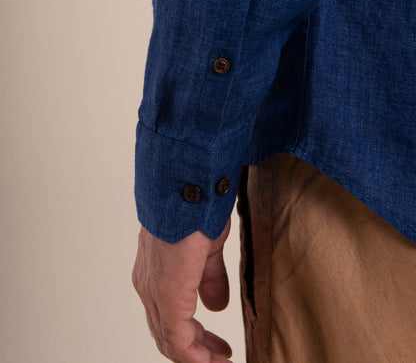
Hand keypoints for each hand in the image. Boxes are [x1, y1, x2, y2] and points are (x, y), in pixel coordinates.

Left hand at [131, 218, 232, 361]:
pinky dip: (195, 354)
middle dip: (198, 349)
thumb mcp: (207, 249)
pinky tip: (213, 360)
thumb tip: (216, 306)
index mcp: (156, 273)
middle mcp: (148, 285)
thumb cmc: (197, 208)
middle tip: (221, 357)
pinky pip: (176, 338)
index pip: (169, 316)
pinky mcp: (167, 293)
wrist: (189, 186)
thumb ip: (209, 278)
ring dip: (198, 355)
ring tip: (221, 362)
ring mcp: (154, 291)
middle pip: (167, 333)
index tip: (219, 347)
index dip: (194, 336)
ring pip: (170, 340)